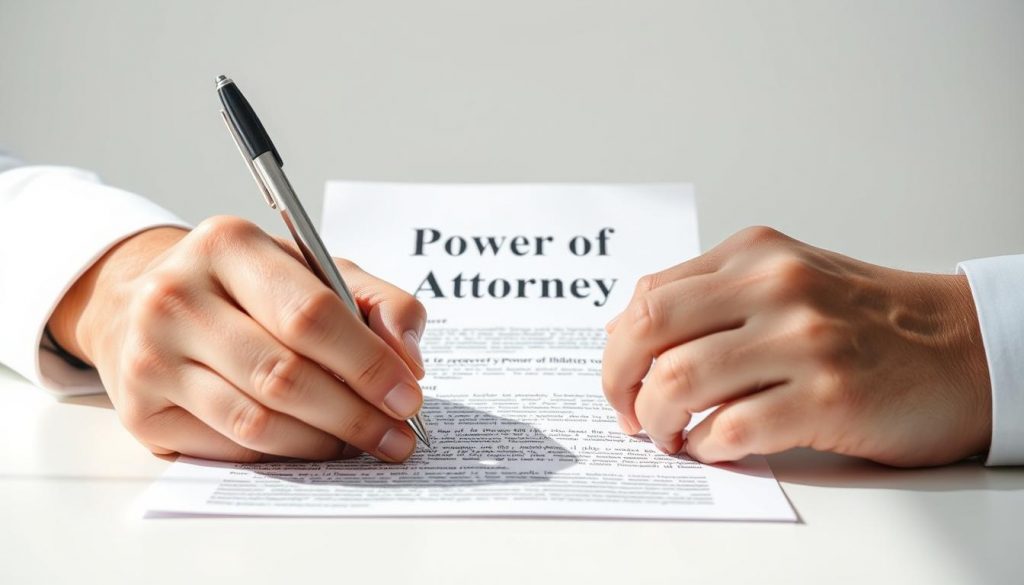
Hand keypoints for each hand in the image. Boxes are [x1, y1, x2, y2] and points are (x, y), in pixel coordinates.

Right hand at [49, 216, 426, 462]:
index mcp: (226, 244)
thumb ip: (377, 302)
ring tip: (363, 443)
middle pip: (283, 374)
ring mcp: (149, 357)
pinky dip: (284, 453)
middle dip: (354, 414)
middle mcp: (176, 296)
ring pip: (257, 421)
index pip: (309, 314)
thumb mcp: (314, 269)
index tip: (407, 396)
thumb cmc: (247, 287)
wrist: (143, 302)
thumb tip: (408, 360)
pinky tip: (313, 444)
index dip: (367, 363)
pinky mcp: (139, 410)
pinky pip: (230, 447)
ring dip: (324, 442)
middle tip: (396, 435)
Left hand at [602, 226, 991, 466]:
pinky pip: (731, 428)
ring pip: (680, 381)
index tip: (619, 381)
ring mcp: (804, 340)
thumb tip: (624, 335)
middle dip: (618, 383)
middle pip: (649, 330)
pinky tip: (713, 446)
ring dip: (658, 420)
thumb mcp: (786, 281)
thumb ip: (709, 298)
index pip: (650, 296)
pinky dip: (706, 446)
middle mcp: (776, 286)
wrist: (964, 348)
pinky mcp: (829, 397)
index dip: (617, 350)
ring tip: (669, 434)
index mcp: (756, 255)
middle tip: (628, 414)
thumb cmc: (869, 321)